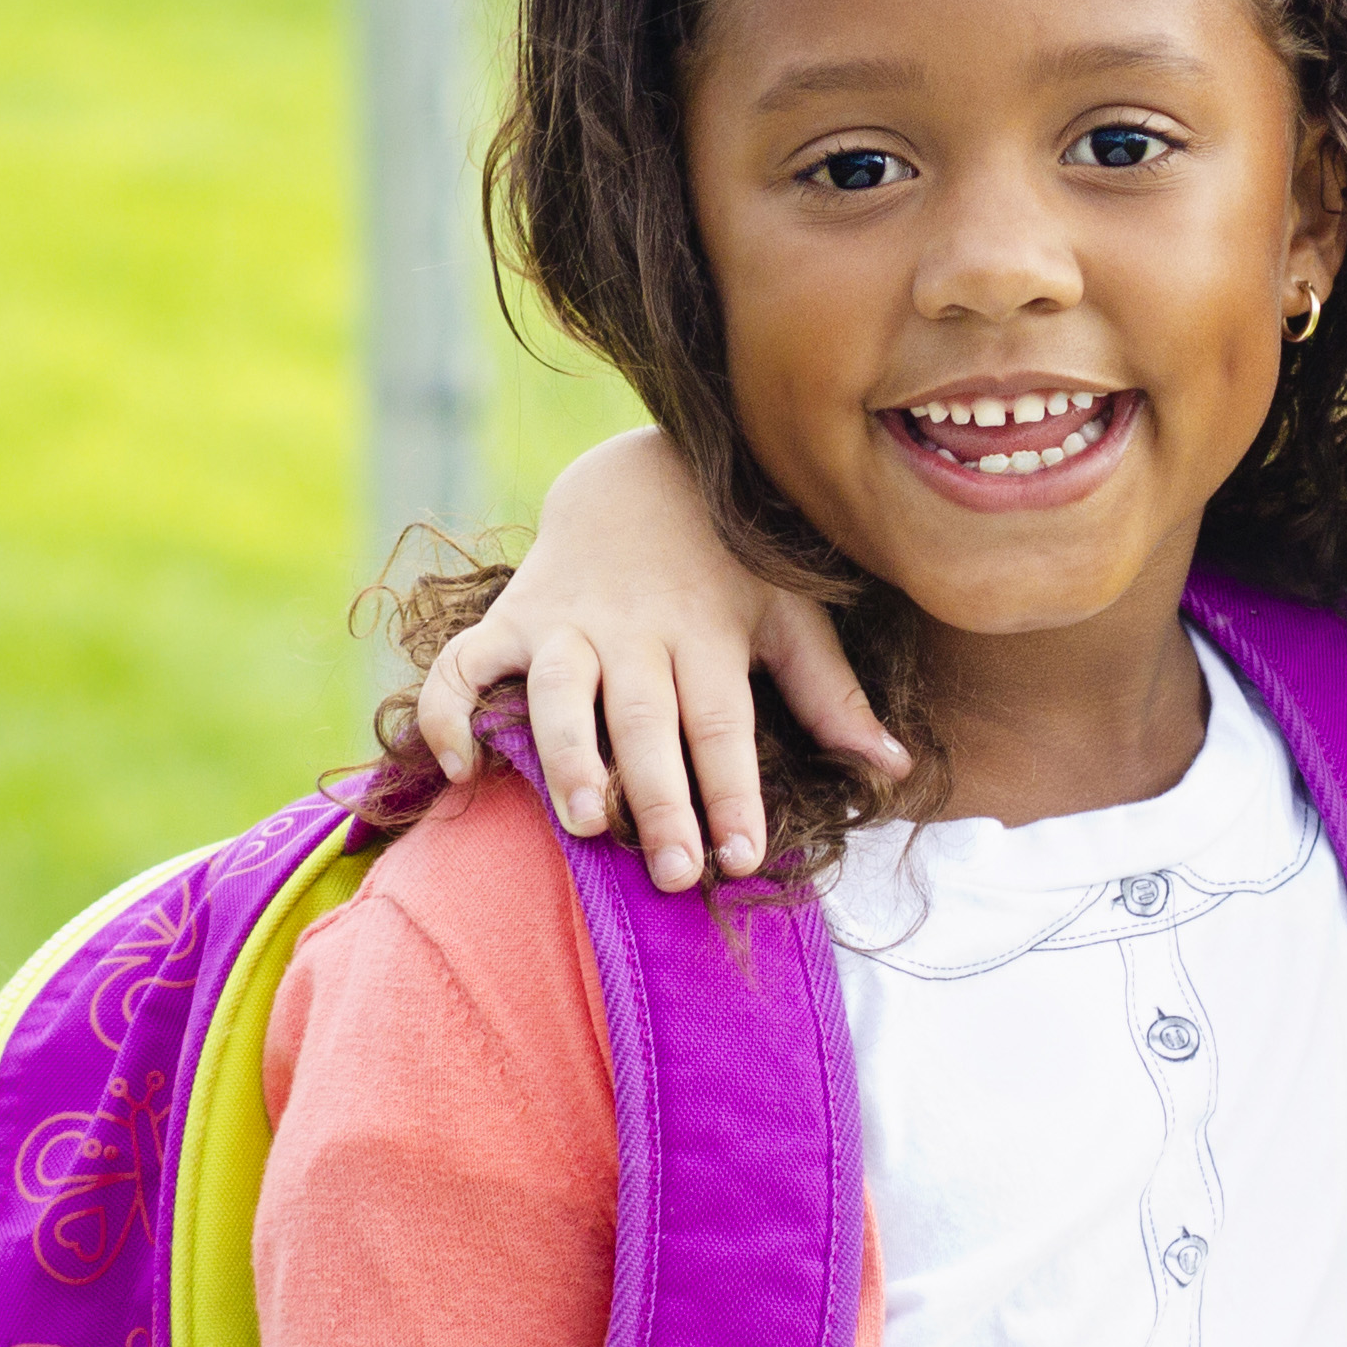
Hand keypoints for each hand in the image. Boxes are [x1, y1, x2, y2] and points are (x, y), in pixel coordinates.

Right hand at [410, 428, 904, 889]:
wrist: (640, 473)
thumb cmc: (729, 562)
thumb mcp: (790, 613)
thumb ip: (833, 694)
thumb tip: (896, 768)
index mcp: (708, 634)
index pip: (723, 724)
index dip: (733, 792)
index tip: (743, 858)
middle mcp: (637, 631)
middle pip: (647, 722)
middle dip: (660, 798)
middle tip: (674, 872)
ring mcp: (568, 623)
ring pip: (559, 692)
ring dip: (567, 754)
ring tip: (582, 819)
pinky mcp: (513, 617)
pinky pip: (464, 665)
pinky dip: (450, 711)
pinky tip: (461, 770)